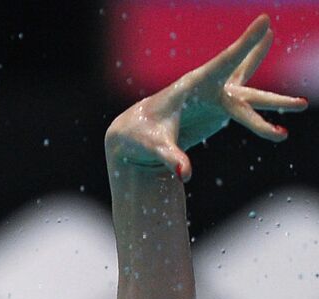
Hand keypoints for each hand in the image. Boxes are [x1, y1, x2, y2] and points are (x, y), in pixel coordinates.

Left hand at [105, 13, 306, 180]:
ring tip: (269, 30)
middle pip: (237, 70)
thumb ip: (171, 157)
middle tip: (267, 23)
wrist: (131, 137)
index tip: (263, 23)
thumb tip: (184, 174)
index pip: (223, 63)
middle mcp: (203, 86)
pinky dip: (250, 62)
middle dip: (253, 51)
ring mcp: (211, 93)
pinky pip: (240, 84)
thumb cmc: (140, 138)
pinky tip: (265, 40)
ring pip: (241, 73)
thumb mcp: (156, 148)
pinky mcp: (215, 103)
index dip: (244, 45)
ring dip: (256, 53)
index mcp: (190, 87)